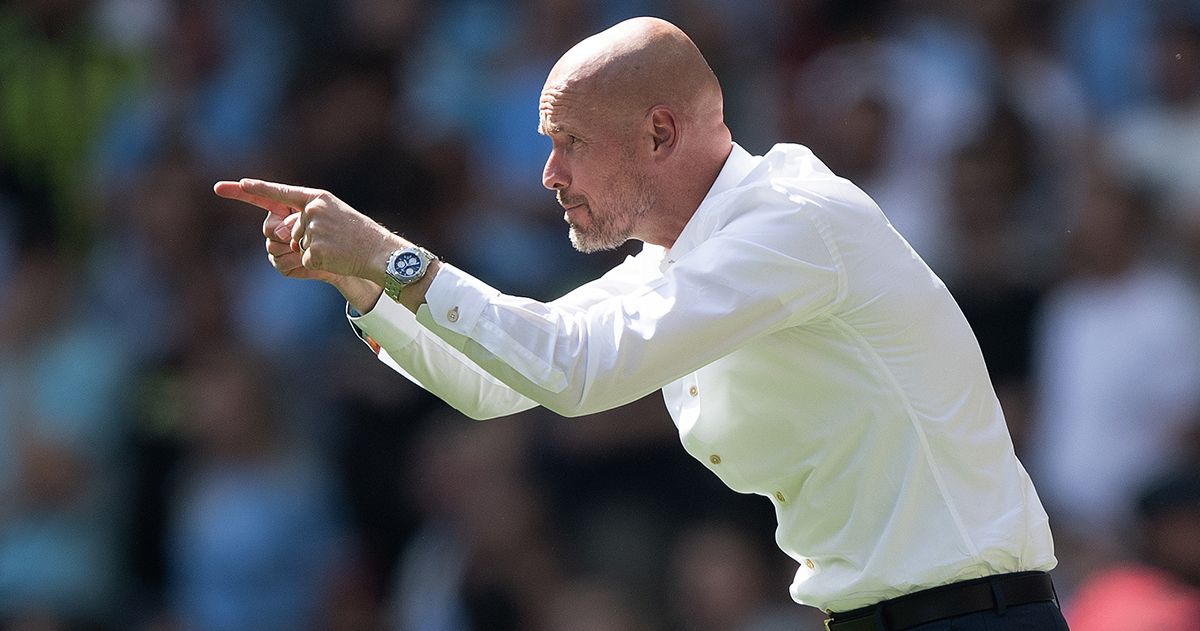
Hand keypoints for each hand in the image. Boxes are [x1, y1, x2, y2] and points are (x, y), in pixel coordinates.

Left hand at [213, 178, 401, 283]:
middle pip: (287, 229)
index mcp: (317, 198)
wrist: (379, 252)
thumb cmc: (356, 235)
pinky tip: (335, 258)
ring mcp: (313, 230)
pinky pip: (303, 260)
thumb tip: (274, 235)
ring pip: (295, 245)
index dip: (258, 189)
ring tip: (336, 248)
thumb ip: (299, 223)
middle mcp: (313, 211)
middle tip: (328, 240)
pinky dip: (316, 264)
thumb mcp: (331, 219)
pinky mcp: (314, 250)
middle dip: (300, 239)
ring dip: (311, 251)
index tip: (239, 183)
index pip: (282, 192)